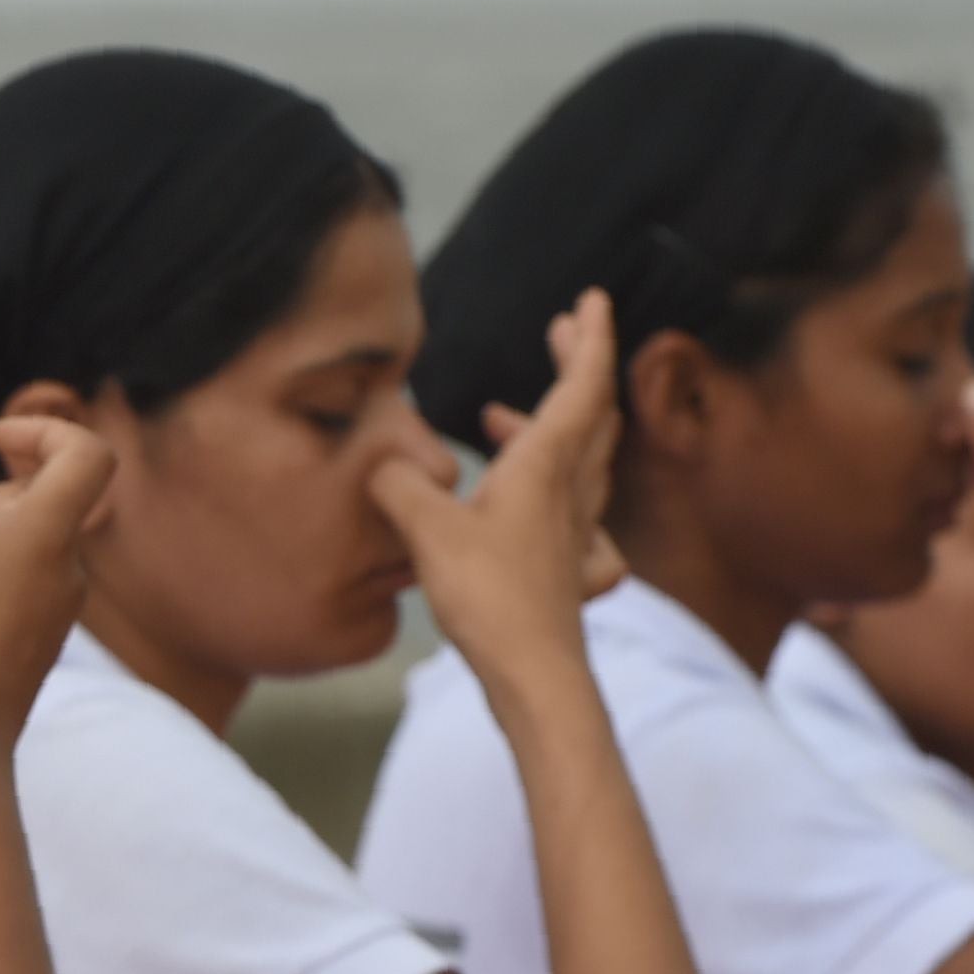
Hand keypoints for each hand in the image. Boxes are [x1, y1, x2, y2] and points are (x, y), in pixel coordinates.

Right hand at [373, 288, 619, 680]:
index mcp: (544, 466)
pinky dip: (558, 492)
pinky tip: (538, 510)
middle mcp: (570, 491)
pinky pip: (578, 515)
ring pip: (584, 461)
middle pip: (591, 414)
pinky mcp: (572, 569)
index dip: (591, 338)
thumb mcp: (427, 531)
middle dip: (577, 368)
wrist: (535, 674)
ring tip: (503, 418)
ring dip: (556, 426)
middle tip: (560, 334)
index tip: (592, 299)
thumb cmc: (490, 597)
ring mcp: (578, 532)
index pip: (582, 385)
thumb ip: (399, 485)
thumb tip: (382, 465)